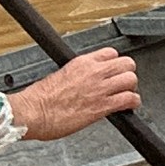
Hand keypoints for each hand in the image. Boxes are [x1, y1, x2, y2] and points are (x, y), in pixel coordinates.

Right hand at [7, 48, 139, 141]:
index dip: (114, 63)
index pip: (111, 53)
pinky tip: (129, 106)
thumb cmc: (38, 99)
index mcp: (82, 63)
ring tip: (126, 95)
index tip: (113, 71)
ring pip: (131, 79)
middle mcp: (93, 72)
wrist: (31, 112)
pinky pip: (129, 99)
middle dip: (127, 73)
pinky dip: (133, 103)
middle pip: (126, 63)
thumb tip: (84, 81)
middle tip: (122, 83)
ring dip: (131, 88)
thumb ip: (77, 75)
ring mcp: (100, 88)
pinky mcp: (102, 106)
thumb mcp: (58, 76)